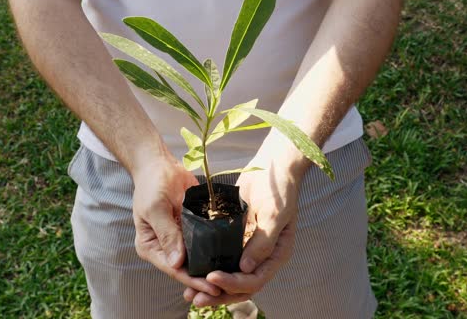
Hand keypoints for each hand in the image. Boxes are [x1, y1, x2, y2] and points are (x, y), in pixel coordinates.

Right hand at [132, 154, 220, 296]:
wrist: (159, 164)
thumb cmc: (152, 184)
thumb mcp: (156, 208)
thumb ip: (167, 234)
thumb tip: (177, 262)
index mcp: (151, 247)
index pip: (173, 269)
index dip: (192, 280)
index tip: (212, 288)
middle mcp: (165, 247)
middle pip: (187, 269)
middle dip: (205, 280)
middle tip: (228, 290)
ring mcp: (180, 238)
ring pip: (198, 259)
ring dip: (213, 269)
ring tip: (234, 279)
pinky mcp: (193, 227)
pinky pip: (205, 243)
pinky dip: (216, 251)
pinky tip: (233, 258)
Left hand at [183, 167, 298, 306]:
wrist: (271, 168)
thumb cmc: (278, 190)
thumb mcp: (274, 214)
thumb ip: (263, 242)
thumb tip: (245, 269)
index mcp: (276, 255)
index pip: (255, 280)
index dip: (234, 283)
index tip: (212, 278)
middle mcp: (262, 257)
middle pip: (240, 286)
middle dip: (218, 294)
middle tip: (195, 299)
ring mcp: (247, 250)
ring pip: (229, 276)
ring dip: (210, 287)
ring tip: (188, 293)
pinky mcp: (234, 240)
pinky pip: (221, 259)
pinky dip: (208, 266)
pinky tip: (191, 269)